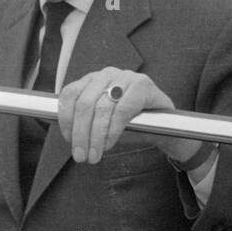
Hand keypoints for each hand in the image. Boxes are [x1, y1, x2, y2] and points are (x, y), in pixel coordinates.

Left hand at [58, 67, 195, 163]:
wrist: (165, 125)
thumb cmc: (130, 123)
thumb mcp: (101, 122)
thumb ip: (84, 123)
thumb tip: (67, 135)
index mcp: (91, 80)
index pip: (70, 94)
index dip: (66, 119)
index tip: (68, 140)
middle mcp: (106, 74)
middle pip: (84, 103)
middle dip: (80, 133)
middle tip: (80, 156)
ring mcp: (125, 77)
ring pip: (102, 108)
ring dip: (95, 137)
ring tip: (94, 155)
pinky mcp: (143, 85)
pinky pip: (122, 110)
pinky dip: (112, 131)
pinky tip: (109, 144)